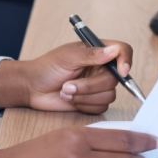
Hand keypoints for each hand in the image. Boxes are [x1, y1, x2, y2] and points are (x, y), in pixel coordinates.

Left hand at [0, 41, 132, 113]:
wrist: (32, 88)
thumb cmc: (46, 67)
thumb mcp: (67, 57)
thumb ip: (91, 54)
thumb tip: (114, 50)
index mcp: (96, 52)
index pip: (122, 51)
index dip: (126, 60)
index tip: (121, 71)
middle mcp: (100, 68)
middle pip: (115, 79)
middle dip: (90, 86)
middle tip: (68, 85)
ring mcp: (97, 85)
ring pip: (108, 96)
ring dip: (84, 96)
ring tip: (66, 90)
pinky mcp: (92, 102)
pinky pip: (101, 108)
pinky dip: (84, 105)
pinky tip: (70, 99)